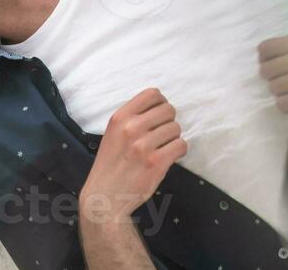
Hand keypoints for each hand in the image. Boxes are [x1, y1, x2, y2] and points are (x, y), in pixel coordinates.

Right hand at [80, 89, 186, 226]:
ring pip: (176, 128)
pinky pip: (181, 145)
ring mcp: (144, 146)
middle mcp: (131, 128)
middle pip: (168, 110)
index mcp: (119, 117)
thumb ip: (131, 119)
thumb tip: (159, 107)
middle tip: (162, 134)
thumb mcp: (112, 133)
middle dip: (169, 121)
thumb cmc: (111, 162)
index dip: (161, 103)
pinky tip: (168, 156)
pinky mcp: (157, 163)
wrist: (106, 194)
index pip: (152, 94)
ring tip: (162, 147)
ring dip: (173, 137)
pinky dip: (178, 151)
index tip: (159, 114)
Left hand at [258, 34, 287, 117]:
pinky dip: (285, 106)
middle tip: (282, 82)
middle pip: (265, 70)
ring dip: (280, 93)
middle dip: (271, 78)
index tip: (270, 65)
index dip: (264, 59)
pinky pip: (282, 103)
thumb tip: (263, 58)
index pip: (265, 48)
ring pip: (273, 87)